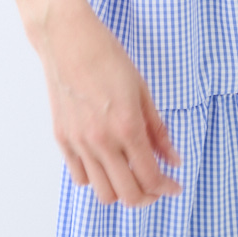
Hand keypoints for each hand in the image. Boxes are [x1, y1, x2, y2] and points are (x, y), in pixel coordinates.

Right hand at [34, 0, 182, 207]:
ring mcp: (79, 143)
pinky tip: (107, 162)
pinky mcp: (62, 140)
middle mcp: (102, 141)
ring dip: (121, 191)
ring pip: (103, 194)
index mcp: (127, 127)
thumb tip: (173, 159)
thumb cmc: (107, 56)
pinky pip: (80, 177)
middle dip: (148, 197)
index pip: (151, 177)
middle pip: (128, 195)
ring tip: (130, 174)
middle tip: (156, 185)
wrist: (68, 39)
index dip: (167, 187)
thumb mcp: (142, 90)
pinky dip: (96, 178)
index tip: (175, 185)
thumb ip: (158, 130)